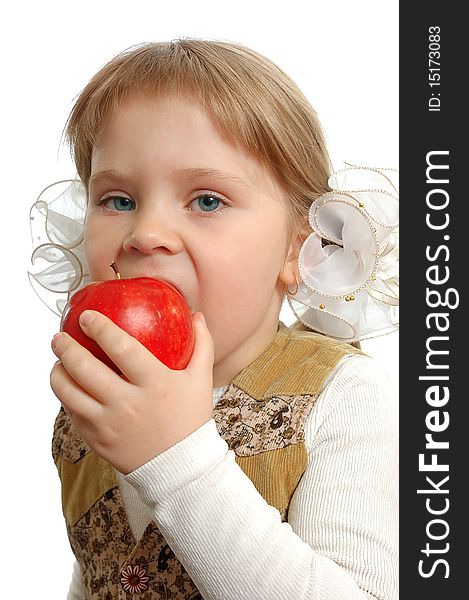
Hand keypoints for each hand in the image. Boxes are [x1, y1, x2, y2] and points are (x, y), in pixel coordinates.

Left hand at [50, 310, 213, 473]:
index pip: (121, 347)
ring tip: (58, 361)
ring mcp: (109, 424)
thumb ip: (202, 345)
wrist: (181, 467)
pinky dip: (65, 396)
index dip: (100, 328)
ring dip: (58, 372)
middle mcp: (128, 403)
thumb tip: (197, 315)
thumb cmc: (190, 419)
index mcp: (155, 383)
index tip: (87, 317)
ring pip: (69, 392)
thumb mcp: (201, 380)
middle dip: (66, 347)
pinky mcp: (96, 440)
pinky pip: (72, 413)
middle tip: (59, 336)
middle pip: (85, 368)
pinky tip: (68, 386)